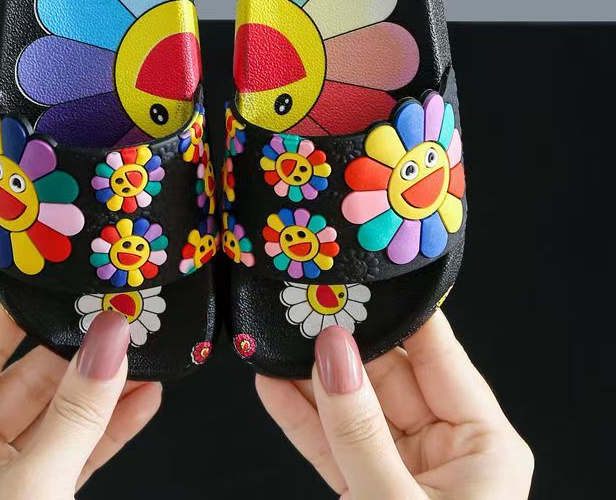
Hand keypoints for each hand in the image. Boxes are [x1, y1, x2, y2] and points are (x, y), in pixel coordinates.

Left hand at [0, 302, 160, 498]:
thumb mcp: (32, 484)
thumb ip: (77, 410)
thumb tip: (111, 336)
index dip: (22, 312)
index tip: (64, 279)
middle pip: (29, 378)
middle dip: (80, 352)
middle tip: (122, 318)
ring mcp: (4, 474)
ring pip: (60, 414)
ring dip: (105, 388)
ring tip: (146, 352)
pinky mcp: (40, 496)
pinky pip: (78, 448)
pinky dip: (112, 426)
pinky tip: (145, 399)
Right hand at [256, 309, 532, 498]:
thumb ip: (359, 426)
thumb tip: (334, 351)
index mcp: (482, 442)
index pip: (437, 353)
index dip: (397, 312)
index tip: (358, 276)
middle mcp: (447, 449)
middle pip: (389, 376)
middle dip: (341, 344)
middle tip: (301, 306)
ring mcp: (406, 471)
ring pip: (354, 407)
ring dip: (312, 378)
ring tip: (276, 337)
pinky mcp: (371, 492)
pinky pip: (334, 443)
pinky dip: (302, 418)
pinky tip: (272, 386)